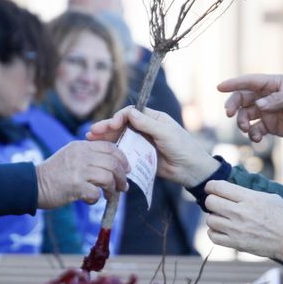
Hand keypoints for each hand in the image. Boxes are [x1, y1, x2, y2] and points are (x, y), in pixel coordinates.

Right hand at [36, 140, 128, 208]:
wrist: (33, 185)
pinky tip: (91, 200)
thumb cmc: (54, 173)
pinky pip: (96, 193)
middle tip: (123, 186)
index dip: (122, 159)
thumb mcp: (70, 155)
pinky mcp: (75, 186)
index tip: (126, 169)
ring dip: (112, 189)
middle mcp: (81, 156)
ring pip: (108, 178)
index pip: (110, 147)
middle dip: (122, 176)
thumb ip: (89, 156)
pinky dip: (96, 199)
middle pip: (113, 163)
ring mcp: (78, 171)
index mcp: (81, 146)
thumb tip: (114, 165)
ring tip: (110, 195)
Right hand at [87, 106, 217, 185]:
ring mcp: (142, 143)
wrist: (191, 171)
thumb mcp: (166, 134)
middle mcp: (146, 128)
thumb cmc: (183, 148)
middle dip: (107, 128)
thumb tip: (129, 113)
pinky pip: (124, 152)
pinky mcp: (140, 156)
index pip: (131, 113)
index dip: (119, 117)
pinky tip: (101, 152)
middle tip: (92, 132)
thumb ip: (147, 124)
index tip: (112, 125)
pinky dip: (113, 151)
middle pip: (122, 125)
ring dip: (106, 139)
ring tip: (91, 140)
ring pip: (121, 138)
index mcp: (154, 119)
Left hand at [201, 180, 282, 261]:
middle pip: (210, 202)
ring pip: (210, 220)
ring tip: (222, 218)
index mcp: (250, 198)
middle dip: (212, 200)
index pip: (219, 187)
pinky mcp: (236, 244)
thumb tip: (231, 191)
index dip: (211, 186)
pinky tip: (222, 229)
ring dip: (214, 217)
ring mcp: (237, 230)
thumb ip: (248, 193)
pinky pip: (213, 237)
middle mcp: (241, 213)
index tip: (212, 188)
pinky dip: (214, 232)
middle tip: (218, 203)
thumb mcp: (270, 197)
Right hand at [218, 74, 282, 143]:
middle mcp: (266, 96)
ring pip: (246, 116)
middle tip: (230, 114)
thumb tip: (258, 106)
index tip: (219, 88)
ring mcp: (267, 112)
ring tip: (247, 130)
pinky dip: (253, 135)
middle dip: (233, 106)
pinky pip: (256, 130)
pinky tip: (257, 139)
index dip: (234, 83)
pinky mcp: (271, 126)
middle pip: (242, 99)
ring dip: (242, 123)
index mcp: (273, 84)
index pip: (250, 82)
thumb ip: (278, 100)